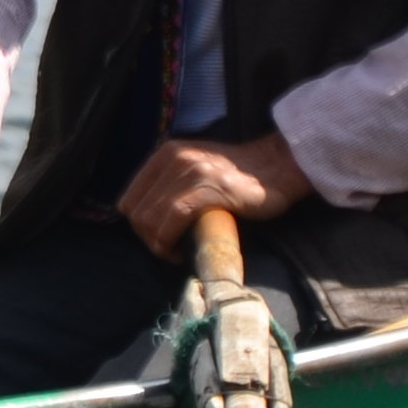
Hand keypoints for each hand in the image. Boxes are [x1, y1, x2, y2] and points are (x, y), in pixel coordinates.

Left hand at [115, 130, 312, 265]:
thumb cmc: (240, 175)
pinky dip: (170, 242)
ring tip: (176, 254)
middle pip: (137, 212)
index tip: (158, 240)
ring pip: (151, 218)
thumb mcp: (196, 167)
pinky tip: (182, 253)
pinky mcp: (206, 188)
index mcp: (165, 154)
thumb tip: (147, 218)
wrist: (278, 166)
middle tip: (169, 251)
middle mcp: (172, 159)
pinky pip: (171, 220)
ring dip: (159, 245)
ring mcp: (188, 172)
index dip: (139, 226)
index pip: (129, 199)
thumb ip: (170, 183)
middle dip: (148, 239)